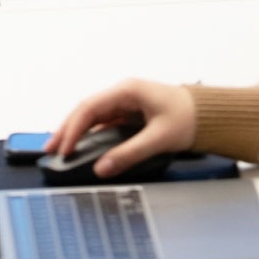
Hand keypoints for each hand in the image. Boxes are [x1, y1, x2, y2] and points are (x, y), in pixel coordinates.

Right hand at [44, 79, 195, 177]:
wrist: (209, 115)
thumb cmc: (188, 118)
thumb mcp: (158, 138)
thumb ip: (128, 153)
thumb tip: (102, 167)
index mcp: (127, 90)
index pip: (90, 107)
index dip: (73, 128)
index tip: (63, 148)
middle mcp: (123, 93)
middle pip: (86, 110)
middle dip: (66, 129)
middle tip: (49, 149)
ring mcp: (125, 103)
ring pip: (92, 116)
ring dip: (75, 131)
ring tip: (59, 148)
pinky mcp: (129, 114)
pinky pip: (103, 123)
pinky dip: (89, 134)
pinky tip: (81, 145)